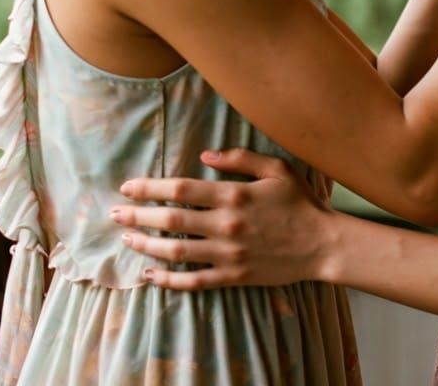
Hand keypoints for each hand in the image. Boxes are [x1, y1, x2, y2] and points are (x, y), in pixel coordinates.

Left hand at [111, 150, 331, 288]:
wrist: (321, 243)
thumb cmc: (300, 202)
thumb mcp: (276, 168)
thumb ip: (240, 158)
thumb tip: (205, 155)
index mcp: (234, 194)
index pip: (181, 189)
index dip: (150, 187)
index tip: (129, 187)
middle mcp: (226, 224)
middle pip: (170, 220)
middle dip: (137, 216)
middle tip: (115, 214)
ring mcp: (228, 253)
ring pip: (175, 252)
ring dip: (146, 246)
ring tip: (127, 240)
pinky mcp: (233, 276)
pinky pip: (193, 281)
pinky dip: (168, 280)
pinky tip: (150, 274)